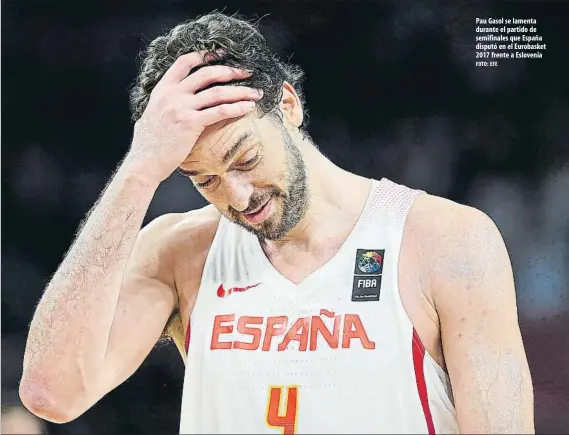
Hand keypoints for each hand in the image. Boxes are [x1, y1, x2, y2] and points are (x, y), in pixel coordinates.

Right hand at [125, 51, 262, 183]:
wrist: (144, 162)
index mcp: (162, 89)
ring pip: (217, 92)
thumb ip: (164, 104)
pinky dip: (236, 108)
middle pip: (207, 74)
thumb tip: (172, 101)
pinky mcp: (191, 123)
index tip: (222, 55)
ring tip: (256, 93)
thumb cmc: (149, 144)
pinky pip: (219, 112)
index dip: (205, 56)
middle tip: (247, 72)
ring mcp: (181, 108)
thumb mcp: (151, 114)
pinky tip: (247, 108)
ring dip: (241, 91)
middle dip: (231, 71)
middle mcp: (172, 94)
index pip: (185, 62)